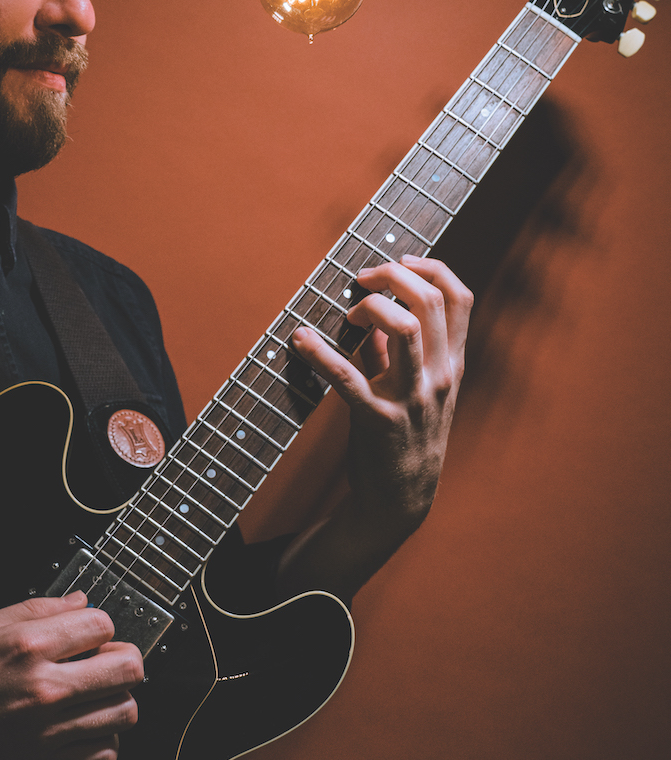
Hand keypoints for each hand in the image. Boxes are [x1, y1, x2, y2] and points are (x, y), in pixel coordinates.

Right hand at [0, 590, 143, 759]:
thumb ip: (35, 610)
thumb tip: (78, 602)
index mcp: (27, 647)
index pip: (102, 624)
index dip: (100, 625)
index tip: (90, 633)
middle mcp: (44, 688)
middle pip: (128, 669)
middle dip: (123, 658)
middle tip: (106, 662)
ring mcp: (50, 729)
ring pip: (125, 712)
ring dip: (116, 699)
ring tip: (96, 696)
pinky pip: (105, 755)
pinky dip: (103, 741)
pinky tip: (85, 729)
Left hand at [291, 254, 473, 546]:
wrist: (400, 497)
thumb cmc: (403, 437)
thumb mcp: (414, 390)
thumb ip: (397, 352)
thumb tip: (373, 315)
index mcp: (451, 365)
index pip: (459, 298)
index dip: (430, 268)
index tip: (399, 262)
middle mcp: (438, 376)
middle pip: (430, 301)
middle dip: (393, 277)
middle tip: (362, 280)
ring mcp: (411, 398)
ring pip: (405, 329)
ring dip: (371, 307)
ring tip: (349, 312)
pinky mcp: (377, 420)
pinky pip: (347, 377)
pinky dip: (320, 353)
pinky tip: (299, 339)